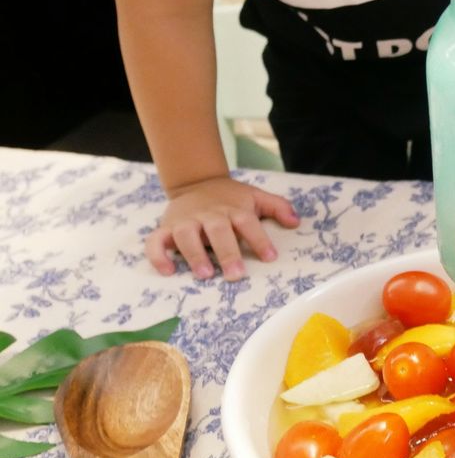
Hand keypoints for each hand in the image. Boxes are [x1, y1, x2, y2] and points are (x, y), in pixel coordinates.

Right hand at [146, 176, 300, 280]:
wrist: (197, 182)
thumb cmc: (231, 198)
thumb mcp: (255, 197)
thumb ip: (277, 207)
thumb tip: (296, 222)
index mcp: (233, 208)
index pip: (248, 222)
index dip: (259, 239)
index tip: (270, 257)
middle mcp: (209, 214)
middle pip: (218, 230)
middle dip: (227, 252)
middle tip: (236, 274)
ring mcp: (185, 220)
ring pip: (186, 235)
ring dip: (194, 254)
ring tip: (205, 274)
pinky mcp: (166, 227)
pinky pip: (155, 241)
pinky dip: (158, 255)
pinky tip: (167, 271)